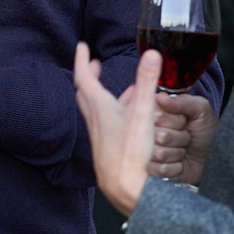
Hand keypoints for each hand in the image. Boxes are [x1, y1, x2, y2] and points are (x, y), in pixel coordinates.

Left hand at [71, 42, 162, 216]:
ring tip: (118, 89)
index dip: (82, 60)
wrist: (123, 186)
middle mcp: (95, 119)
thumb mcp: (142, 112)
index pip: (83, 77)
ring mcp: (99, 135)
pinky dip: (112, 112)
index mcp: (99, 107)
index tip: (82, 46)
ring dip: (102, 94)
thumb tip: (151, 53)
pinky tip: (127, 118)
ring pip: (95, 108)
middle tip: (94, 65)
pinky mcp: (106, 147)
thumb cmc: (130, 151)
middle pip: (85, 92)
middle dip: (89, 76)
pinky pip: (105, 123)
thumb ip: (147, 82)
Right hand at [150, 92, 215, 186]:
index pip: (154, 114)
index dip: (173, 120)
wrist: (213, 156)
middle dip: (178, 137)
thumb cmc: (205, 130)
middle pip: (157, 135)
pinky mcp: (152, 169)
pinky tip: (179, 162)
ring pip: (158, 153)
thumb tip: (161, 97)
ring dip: (177, 152)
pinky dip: (175, 167)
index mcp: (155, 112)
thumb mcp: (200, 110)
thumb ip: (182, 102)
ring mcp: (148, 151)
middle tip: (186, 135)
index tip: (183, 120)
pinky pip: (160, 169)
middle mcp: (147, 131)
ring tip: (183, 149)